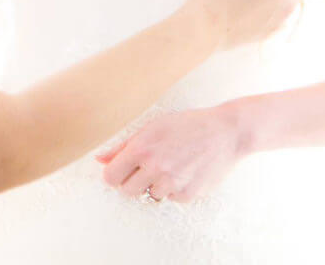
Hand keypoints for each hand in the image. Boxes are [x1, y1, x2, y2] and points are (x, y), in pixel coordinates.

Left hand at [96, 105, 245, 203]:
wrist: (225, 132)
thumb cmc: (185, 125)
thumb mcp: (151, 127)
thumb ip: (122, 146)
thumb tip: (99, 159)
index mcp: (142, 148)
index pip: (111, 177)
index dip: (113, 174)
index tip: (120, 171)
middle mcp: (155, 167)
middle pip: (127, 191)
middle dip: (131, 182)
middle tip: (144, 169)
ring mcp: (173, 183)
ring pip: (150, 195)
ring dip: (155, 184)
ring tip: (170, 165)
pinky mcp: (189, 194)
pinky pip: (171, 198)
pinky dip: (175, 189)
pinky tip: (185, 171)